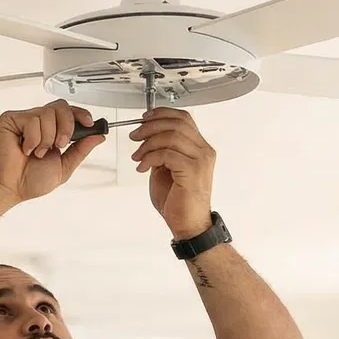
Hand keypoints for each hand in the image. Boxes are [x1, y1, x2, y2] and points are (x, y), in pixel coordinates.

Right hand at [0, 100, 105, 202]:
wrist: (8, 187)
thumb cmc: (28, 181)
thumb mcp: (64, 167)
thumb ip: (81, 150)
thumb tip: (98, 137)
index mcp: (51, 132)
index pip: (68, 112)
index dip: (80, 114)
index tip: (89, 123)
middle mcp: (38, 124)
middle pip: (61, 107)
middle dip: (66, 127)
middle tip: (59, 145)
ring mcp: (24, 120)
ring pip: (47, 113)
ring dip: (47, 138)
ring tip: (36, 152)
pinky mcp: (11, 119)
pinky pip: (32, 119)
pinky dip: (33, 139)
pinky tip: (24, 149)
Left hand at [129, 107, 214, 237]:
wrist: (189, 224)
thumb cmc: (179, 200)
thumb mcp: (167, 168)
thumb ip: (162, 151)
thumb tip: (147, 137)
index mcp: (200, 148)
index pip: (183, 118)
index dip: (161, 114)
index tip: (144, 119)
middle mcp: (203, 151)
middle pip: (177, 123)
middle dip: (150, 127)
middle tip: (135, 136)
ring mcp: (200, 160)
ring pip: (171, 136)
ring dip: (148, 143)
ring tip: (137, 155)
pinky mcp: (192, 171)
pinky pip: (167, 154)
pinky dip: (150, 157)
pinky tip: (142, 167)